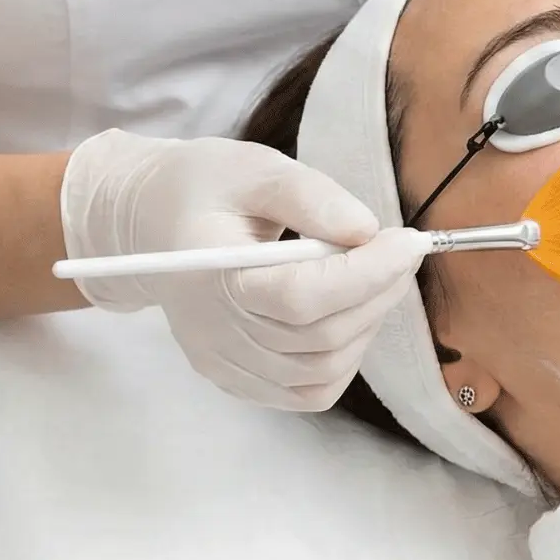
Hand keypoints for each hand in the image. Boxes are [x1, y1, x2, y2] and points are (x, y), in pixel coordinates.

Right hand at [61, 130, 429, 409]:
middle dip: (377, 293)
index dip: (365, 274)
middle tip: (401, 251)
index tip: (408, 241)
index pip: (301, 296)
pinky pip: (306, 392)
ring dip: (365, 325)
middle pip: (319, 337)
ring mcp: (224, 362)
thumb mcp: (253, 168)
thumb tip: (366, 230)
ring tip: (374, 277)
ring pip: (321, 370)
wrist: (152, 223)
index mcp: (211, 273)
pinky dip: (343, 360)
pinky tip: (346, 315)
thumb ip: (310, 196)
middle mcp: (214, 330)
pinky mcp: (236, 378)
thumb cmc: (202, 189)